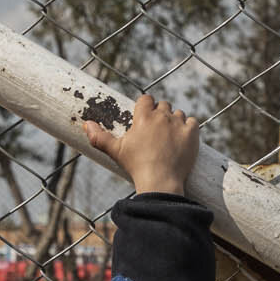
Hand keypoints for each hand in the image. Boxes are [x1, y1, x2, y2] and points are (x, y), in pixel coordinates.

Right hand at [83, 93, 198, 195]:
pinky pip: (193, 122)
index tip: (145, 117)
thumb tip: (86, 124)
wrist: (160, 181)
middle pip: (163, 105)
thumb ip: (99, 137)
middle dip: (160, 114)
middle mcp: (162, 116)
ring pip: (178, 114)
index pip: (146, 99)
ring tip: (170, 137)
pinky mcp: (192, 133)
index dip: (146, 107)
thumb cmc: (136, 166)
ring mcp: (178, 124)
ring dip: (175, 121)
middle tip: (157, 131)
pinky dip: (189, 128)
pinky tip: (183, 138)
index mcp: (143, 117)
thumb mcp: (115, 151)